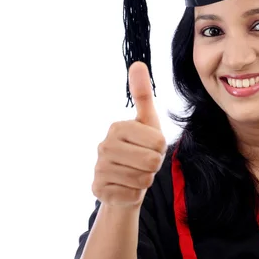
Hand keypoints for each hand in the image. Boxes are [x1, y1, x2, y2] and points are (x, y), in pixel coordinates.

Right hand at [92, 62, 166, 207]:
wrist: (123, 183)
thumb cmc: (139, 149)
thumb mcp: (147, 122)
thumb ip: (143, 94)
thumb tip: (138, 63)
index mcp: (117, 127)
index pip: (159, 142)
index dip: (161, 149)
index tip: (149, 147)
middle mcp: (103, 146)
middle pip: (151, 162)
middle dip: (154, 166)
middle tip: (144, 163)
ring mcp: (98, 168)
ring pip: (142, 180)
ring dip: (145, 180)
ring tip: (135, 174)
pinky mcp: (98, 190)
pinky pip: (132, 195)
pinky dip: (135, 195)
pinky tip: (126, 188)